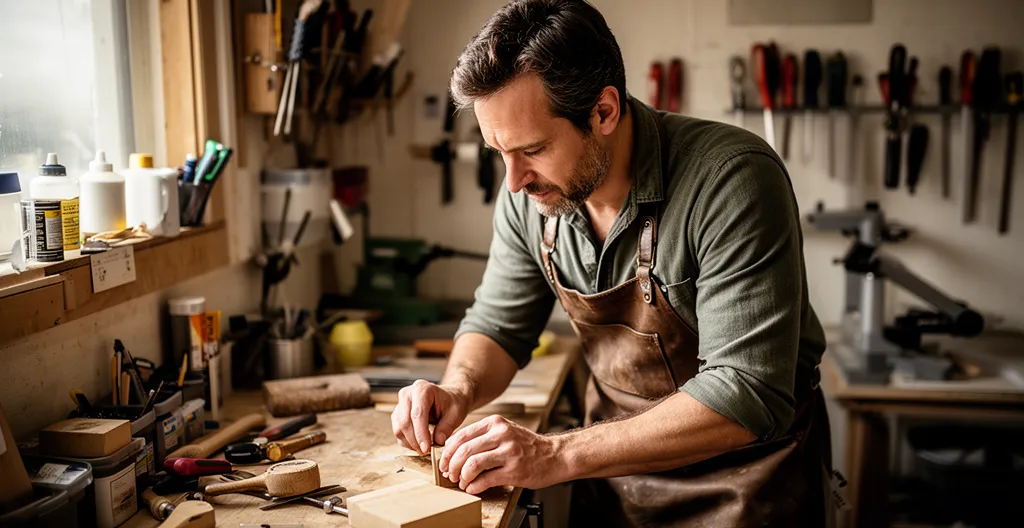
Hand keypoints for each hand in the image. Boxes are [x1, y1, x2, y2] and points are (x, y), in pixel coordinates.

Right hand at [391, 380, 469, 453]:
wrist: (448, 399)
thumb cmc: (452, 404)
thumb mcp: (456, 413)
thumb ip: (447, 426)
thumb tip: (438, 441)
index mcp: (422, 389)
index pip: (417, 414)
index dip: (421, 433)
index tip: (427, 449)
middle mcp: (407, 394)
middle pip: (404, 422)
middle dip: (415, 441)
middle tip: (427, 452)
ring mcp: (400, 404)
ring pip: (399, 429)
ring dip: (410, 443)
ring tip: (425, 448)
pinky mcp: (397, 415)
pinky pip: (398, 432)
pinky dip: (407, 442)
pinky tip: (420, 444)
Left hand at [439, 415, 567, 493]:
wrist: (555, 455)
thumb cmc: (527, 446)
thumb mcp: (505, 431)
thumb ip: (483, 437)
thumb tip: (455, 451)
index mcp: (495, 423)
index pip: (461, 436)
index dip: (448, 452)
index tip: (444, 462)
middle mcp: (501, 434)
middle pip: (464, 450)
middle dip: (451, 466)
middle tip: (449, 474)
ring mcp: (509, 452)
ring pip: (473, 464)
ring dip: (462, 476)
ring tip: (461, 482)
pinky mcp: (514, 470)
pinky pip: (486, 479)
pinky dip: (474, 486)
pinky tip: (472, 488)